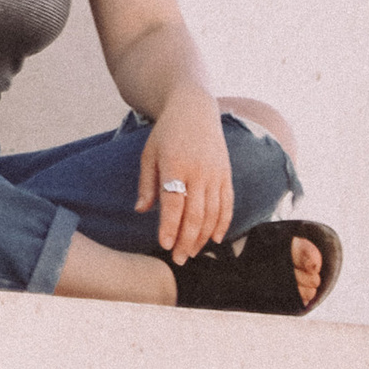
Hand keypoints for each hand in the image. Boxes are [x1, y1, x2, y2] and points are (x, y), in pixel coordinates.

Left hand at [138, 87, 233, 261]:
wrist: (194, 109)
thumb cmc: (167, 133)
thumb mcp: (149, 153)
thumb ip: (147, 183)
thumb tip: (140, 211)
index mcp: (175, 163)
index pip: (173, 202)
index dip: (169, 226)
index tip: (164, 245)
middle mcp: (198, 171)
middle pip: (195, 214)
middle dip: (187, 240)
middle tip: (179, 259)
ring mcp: (216, 174)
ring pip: (212, 214)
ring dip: (203, 237)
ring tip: (192, 252)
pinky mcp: (227, 175)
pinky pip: (227, 205)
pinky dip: (223, 224)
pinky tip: (215, 239)